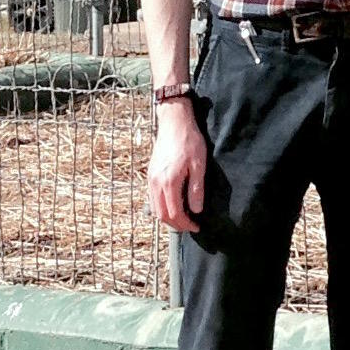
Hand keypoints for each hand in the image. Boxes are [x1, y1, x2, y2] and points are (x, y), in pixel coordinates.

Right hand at [148, 102, 207, 231]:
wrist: (174, 123)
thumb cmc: (189, 142)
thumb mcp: (198, 165)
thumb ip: (196, 189)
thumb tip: (197, 210)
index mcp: (169, 182)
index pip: (174, 213)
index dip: (185, 223)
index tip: (196, 226)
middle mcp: (156, 183)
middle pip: (162, 214)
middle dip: (176, 224)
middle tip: (190, 226)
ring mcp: (151, 179)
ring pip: (154, 208)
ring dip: (167, 217)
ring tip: (182, 218)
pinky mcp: (150, 174)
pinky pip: (152, 198)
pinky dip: (161, 207)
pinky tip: (172, 205)